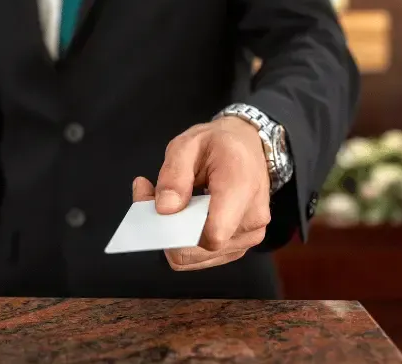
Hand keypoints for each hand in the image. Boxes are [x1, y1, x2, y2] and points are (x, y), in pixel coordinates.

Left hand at [133, 117, 270, 270]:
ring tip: (169, 202)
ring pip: (196, 257)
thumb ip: (174, 174)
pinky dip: (184, 240)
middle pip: (199, 250)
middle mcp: (251, 220)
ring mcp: (248, 238)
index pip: (213, 235)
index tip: (156, 206)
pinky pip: (202, 257)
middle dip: (167, 230)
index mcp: (241, 187)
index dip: (178, 231)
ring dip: (174, 235)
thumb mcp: (188, 144)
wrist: (250, 148)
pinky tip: (181, 215)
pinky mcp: (239, 247)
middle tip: (150, 196)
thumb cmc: (220, 143)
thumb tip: (165, 210)